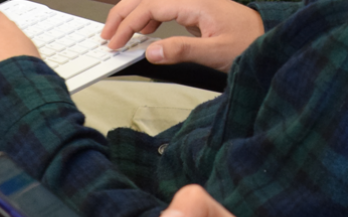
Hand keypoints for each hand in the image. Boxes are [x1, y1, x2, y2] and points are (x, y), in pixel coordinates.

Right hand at [101, 0, 263, 71]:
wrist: (268, 40)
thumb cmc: (249, 44)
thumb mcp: (216, 53)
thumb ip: (182, 50)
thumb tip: (152, 51)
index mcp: (197, 2)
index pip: (151, 6)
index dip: (128, 25)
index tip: (115, 43)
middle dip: (122, 14)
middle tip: (106, 35)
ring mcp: (193, 3)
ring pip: (153, 1)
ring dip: (132, 15)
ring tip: (118, 35)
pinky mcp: (194, 10)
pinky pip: (163, 8)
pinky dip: (147, 19)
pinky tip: (142, 33)